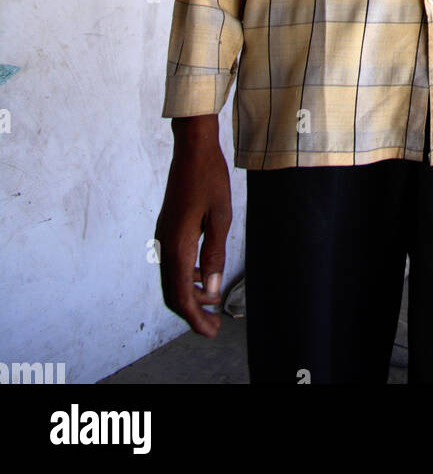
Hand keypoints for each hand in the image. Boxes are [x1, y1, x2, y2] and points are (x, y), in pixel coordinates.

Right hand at [155, 116, 231, 338]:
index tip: (211, 331)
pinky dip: (186, 277)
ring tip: (213, 303)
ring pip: (171, 279)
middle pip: (172, 293)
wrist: (192, 149)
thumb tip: (211, 289)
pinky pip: (172, 264)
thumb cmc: (210, 178)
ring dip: (189, 295)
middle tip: (214, 326)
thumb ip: (214, 254)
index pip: (181, 295)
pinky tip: (205, 276)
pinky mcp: (167, 229)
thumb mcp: (220, 217)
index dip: (195, 319)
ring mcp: (163, 236)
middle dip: (192, 313)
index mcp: (177, 244)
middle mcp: (165, 244)